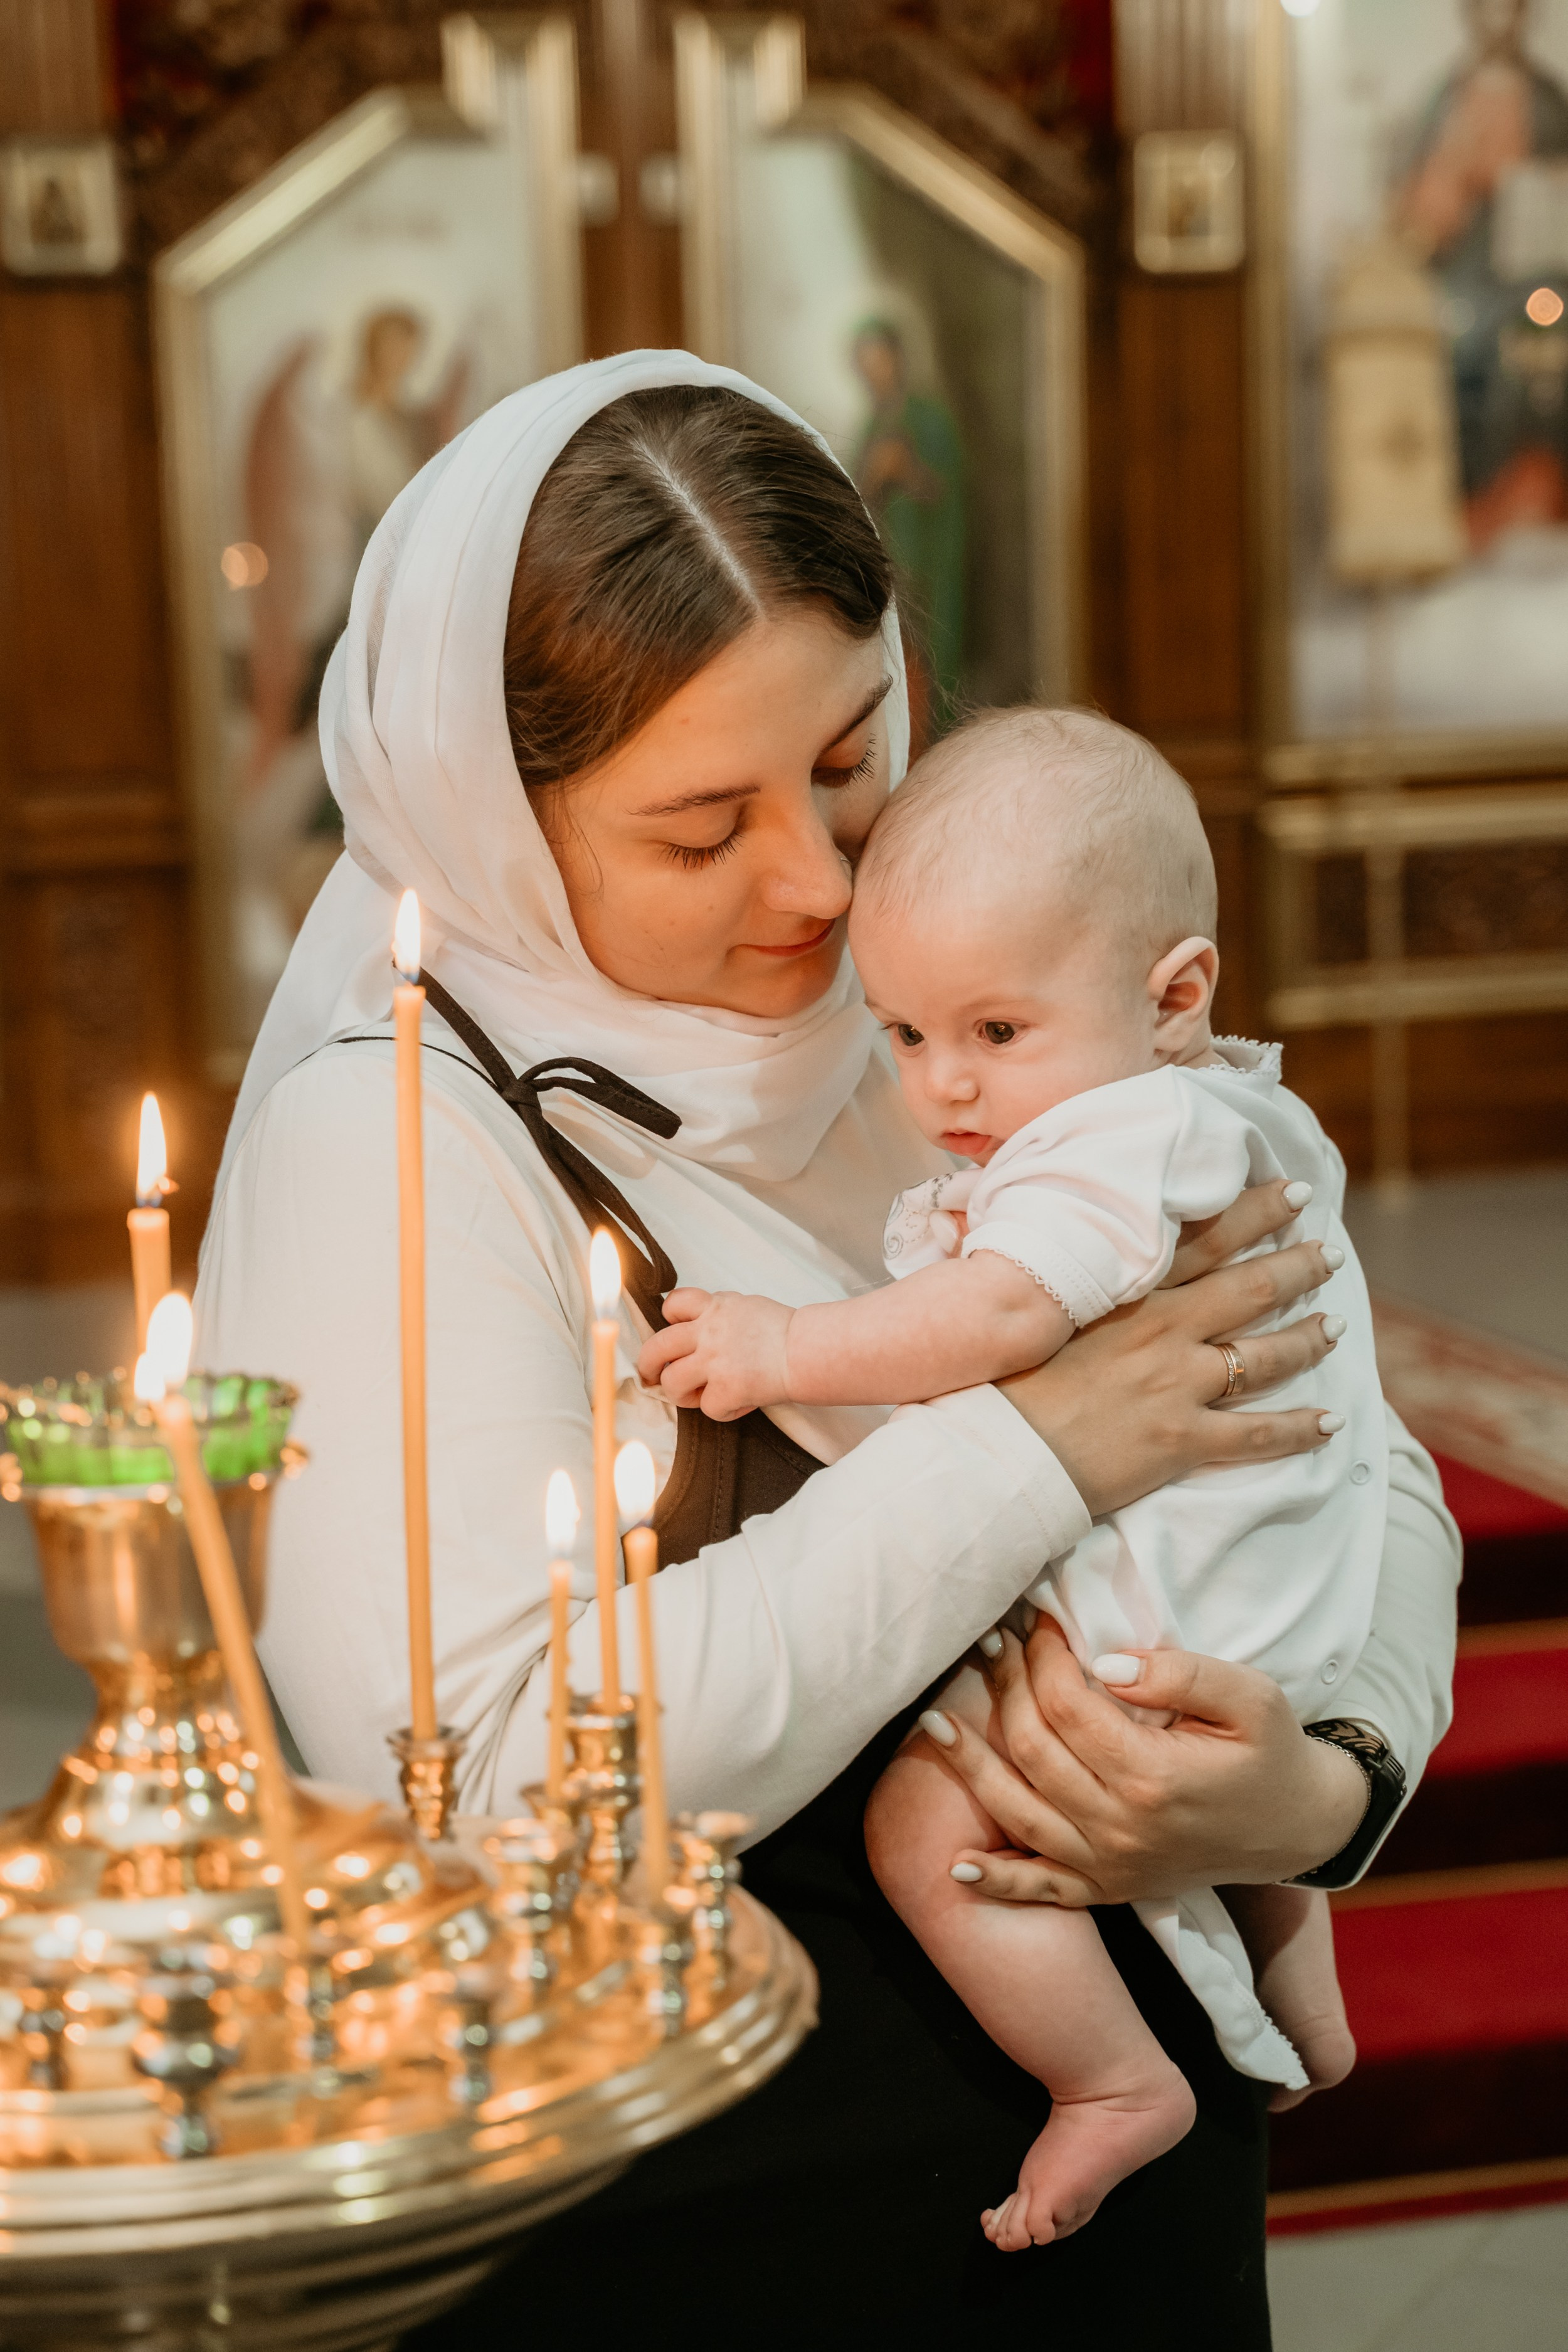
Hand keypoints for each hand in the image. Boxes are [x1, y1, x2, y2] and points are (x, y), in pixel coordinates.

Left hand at [636, 1287, 793, 1421]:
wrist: (808, 1350)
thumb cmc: (785, 1332)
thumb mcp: (747, 1306)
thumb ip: (719, 1313)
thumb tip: (700, 1325)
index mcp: (715, 1308)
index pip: (674, 1303)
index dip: (667, 1319)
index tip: (670, 1329)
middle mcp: (708, 1332)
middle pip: (657, 1347)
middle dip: (647, 1365)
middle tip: (649, 1376)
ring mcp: (714, 1361)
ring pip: (672, 1382)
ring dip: (681, 1393)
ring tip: (698, 1395)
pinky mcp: (725, 1389)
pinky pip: (707, 1408)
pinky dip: (722, 1410)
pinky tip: (739, 1403)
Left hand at [932, 1617, 1369, 1906]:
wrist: (1298, 1829)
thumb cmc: (1272, 1754)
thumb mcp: (1252, 1698)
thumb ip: (1182, 1673)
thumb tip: (1109, 1662)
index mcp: (1154, 1778)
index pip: (1070, 1705)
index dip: (1045, 1656)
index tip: (1039, 1620)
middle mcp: (1122, 1829)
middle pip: (1034, 1748)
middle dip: (1005, 1687)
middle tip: (994, 1642)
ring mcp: (1110, 1866)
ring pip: (1018, 1812)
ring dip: (972, 1765)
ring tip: (935, 1721)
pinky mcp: (1107, 1890)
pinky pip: (1041, 1889)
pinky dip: (996, 1880)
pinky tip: (956, 1864)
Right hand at [996, 1177, 1342, 1518]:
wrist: (995, 1449)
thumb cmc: (1000, 1376)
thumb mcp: (1033, 1306)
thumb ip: (1062, 1271)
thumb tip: (1046, 1237)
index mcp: (1129, 1290)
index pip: (1207, 1237)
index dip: (1255, 1210)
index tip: (1291, 1190)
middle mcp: (1164, 1328)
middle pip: (1251, 1287)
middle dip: (1298, 1265)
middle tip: (1328, 1252)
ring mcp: (1178, 1384)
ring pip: (1265, 1355)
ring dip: (1308, 1339)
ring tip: (1335, 1327)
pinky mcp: (1182, 1440)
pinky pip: (1257, 1435)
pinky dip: (1300, 1429)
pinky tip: (1330, 1423)